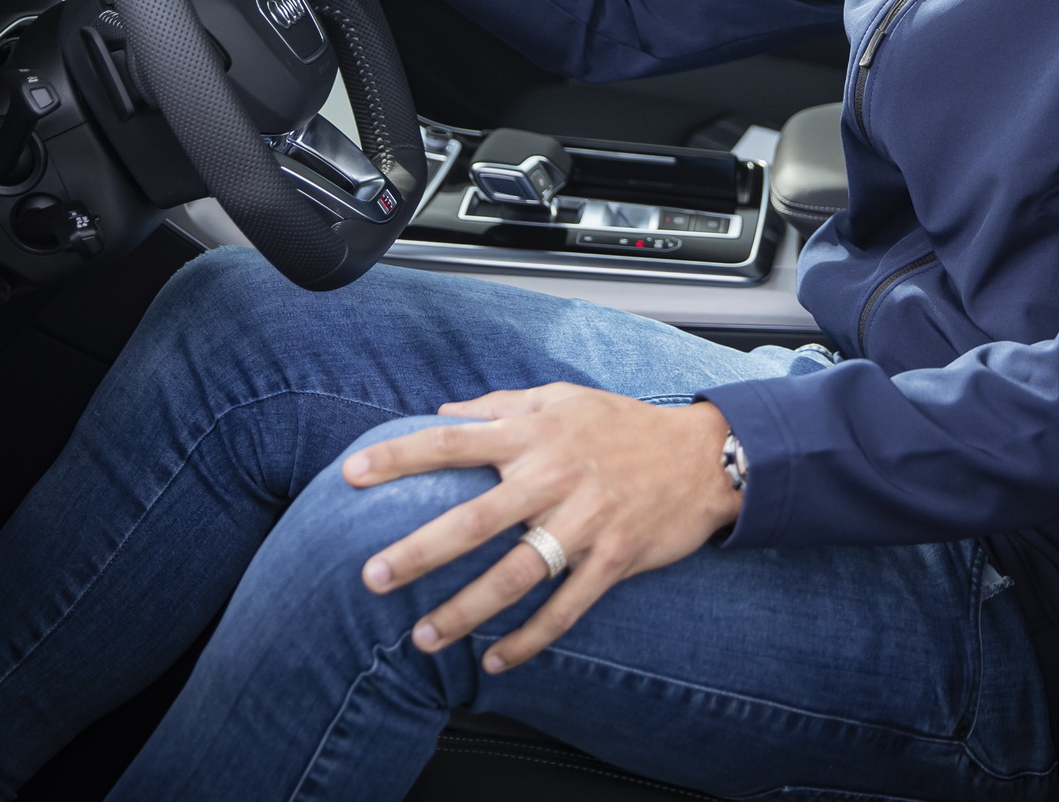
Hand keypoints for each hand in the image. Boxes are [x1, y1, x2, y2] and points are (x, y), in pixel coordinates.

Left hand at [343, 386, 738, 671]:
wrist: (704, 456)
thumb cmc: (625, 424)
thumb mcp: (563, 397)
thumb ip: (501, 404)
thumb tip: (444, 412)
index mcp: (535, 434)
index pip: (454, 441)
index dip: (400, 456)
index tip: (353, 474)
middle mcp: (554, 477)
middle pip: (475, 519)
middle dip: (419, 550)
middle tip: (372, 576)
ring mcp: (585, 522)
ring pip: (516, 574)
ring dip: (465, 609)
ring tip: (422, 637)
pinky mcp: (613, 559)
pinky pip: (565, 607)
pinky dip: (530, 638)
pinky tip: (496, 660)